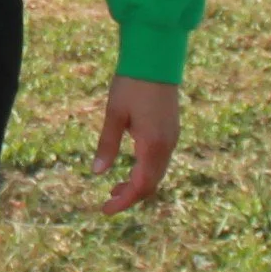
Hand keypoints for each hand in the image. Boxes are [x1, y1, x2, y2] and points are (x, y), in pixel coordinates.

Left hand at [93, 76, 180, 213]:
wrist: (156, 61)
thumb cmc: (131, 86)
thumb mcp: (113, 115)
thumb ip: (107, 145)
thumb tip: (97, 172)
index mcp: (152, 144)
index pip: (141, 185)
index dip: (124, 200)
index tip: (105, 210)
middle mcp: (167, 145)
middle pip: (152, 183)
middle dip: (131, 196)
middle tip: (107, 202)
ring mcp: (172, 138)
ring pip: (158, 173)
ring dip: (139, 184)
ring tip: (115, 189)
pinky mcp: (172, 131)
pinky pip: (161, 161)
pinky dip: (146, 171)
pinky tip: (132, 169)